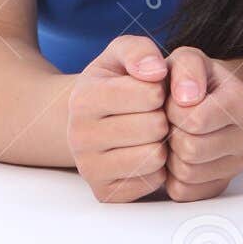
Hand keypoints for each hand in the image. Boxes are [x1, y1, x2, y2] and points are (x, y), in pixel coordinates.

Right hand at [68, 35, 170, 202]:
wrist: (92, 119)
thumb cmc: (116, 82)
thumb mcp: (122, 53)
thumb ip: (139, 51)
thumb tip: (155, 71)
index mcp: (83, 98)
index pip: (150, 94)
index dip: (161, 89)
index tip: (151, 90)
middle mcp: (78, 136)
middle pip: (154, 126)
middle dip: (164, 116)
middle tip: (153, 113)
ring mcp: (88, 168)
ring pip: (154, 157)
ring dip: (163, 143)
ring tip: (151, 132)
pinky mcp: (104, 192)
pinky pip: (152, 182)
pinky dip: (158, 168)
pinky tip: (146, 153)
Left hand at [162, 46, 242, 201]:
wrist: (199, 101)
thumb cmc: (188, 81)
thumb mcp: (186, 60)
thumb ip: (186, 67)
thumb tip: (187, 97)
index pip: (195, 120)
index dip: (173, 111)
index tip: (173, 102)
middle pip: (191, 150)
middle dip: (171, 135)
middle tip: (172, 122)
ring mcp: (237, 163)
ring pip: (187, 173)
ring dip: (170, 156)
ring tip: (174, 137)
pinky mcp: (220, 185)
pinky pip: (184, 192)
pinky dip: (172, 178)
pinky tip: (176, 156)